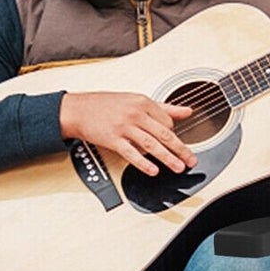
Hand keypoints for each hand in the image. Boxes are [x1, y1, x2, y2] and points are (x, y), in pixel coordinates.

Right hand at [59, 90, 196, 175]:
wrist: (78, 109)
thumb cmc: (106, 105)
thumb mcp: (136, 100)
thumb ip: (164, 107)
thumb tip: (187, 111)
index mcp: (143, 103)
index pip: (167, 121)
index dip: (173, 133)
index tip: (175, 143)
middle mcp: (135, 114)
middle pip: (164, 133)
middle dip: (180, 149)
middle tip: (191, 160)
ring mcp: (124, 127)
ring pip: (151, 144)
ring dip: (167, 158)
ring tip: (178, 167)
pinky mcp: (113, 139)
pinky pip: (131, 153)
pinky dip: (144, 163)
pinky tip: (153, 170)